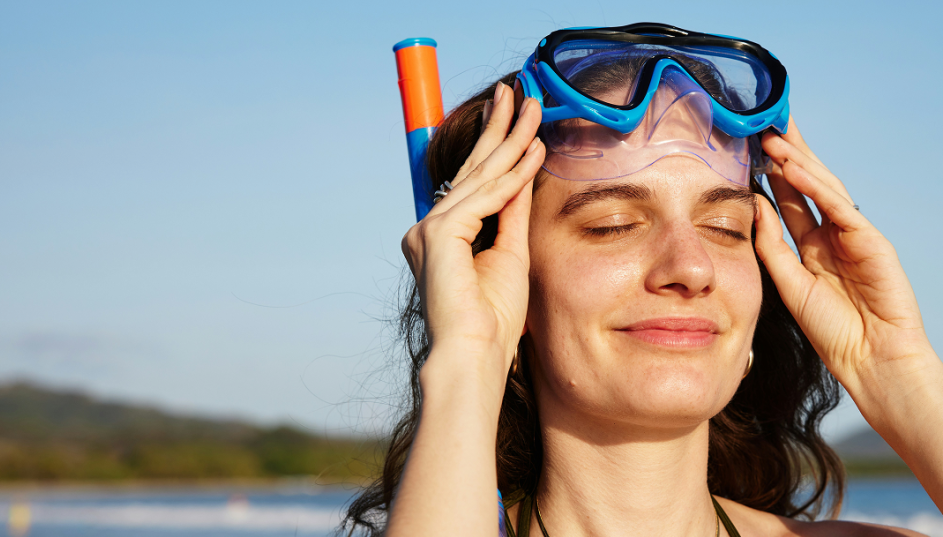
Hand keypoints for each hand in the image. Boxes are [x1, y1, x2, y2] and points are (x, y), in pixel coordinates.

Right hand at [401, 82, 544, 381]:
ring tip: (535, 110)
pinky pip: (485, 198)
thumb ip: (510, 212)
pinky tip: (535, 153)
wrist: (476, 353)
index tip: (512, 116)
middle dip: (499, 129)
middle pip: (471, 169)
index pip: (471, 182)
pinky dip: (513, 177)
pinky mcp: (439, 235)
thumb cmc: (493, 317)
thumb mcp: (509, 252)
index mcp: (440, 236)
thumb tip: (522, 174)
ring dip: (511, 142)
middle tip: (519, 92)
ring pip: (480, 177)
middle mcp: (427, 228)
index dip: (493, 146)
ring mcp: (428, 229)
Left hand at [753, 116, 934, 389]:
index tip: (750, 147)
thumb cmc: (831, 330)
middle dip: (788, 153)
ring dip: (798, 162)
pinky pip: (839, 208)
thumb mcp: (788, 282)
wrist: (870, 360)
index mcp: (812, 244)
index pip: (789, 198)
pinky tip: (795, 169)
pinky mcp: (871, 241)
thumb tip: (753, 205)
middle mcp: (832, 234)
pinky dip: (817, 188)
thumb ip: (771, 245)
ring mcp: (853, 234)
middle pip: (808, 184)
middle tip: (765, 123)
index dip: (771, 172)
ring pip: (823, 188)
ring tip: (773, 137)